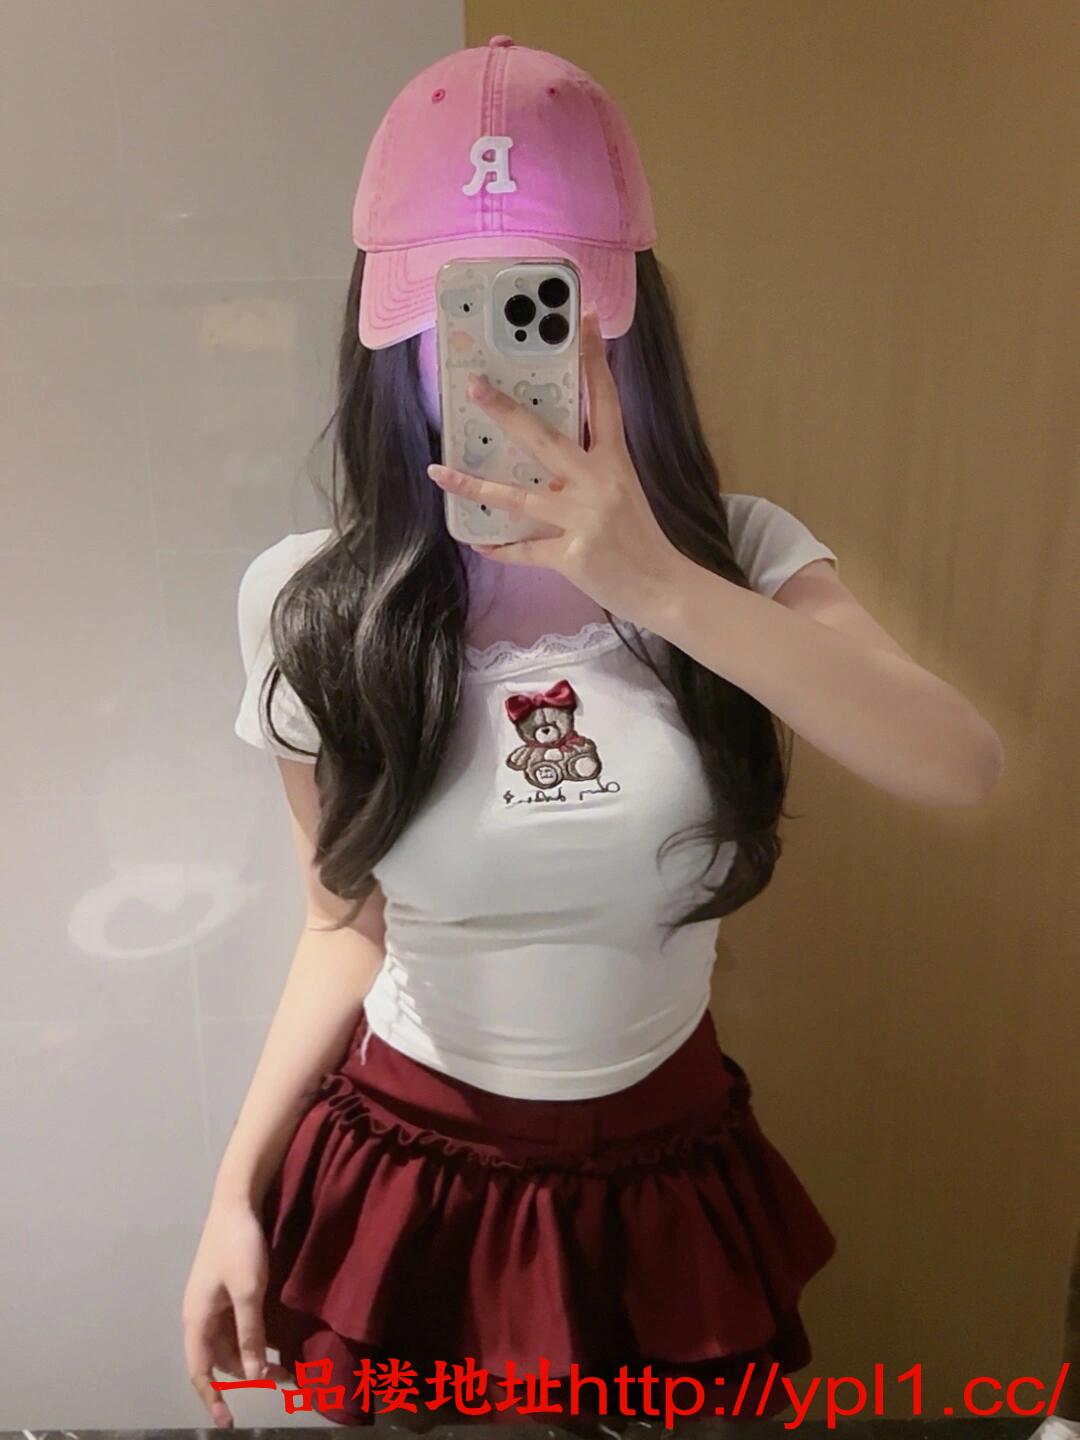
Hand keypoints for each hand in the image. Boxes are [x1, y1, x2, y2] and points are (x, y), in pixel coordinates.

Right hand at [181, 1196, 292, 1427]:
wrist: (236, 1202)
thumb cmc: (238, 1246)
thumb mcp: (249, 1292)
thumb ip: (251, 1334)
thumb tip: (255, 1375)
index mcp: (197, 1320)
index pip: (200, 1371)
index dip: (212, 1398)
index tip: (228, 1422)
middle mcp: (200, 1316)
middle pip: (220, 1358)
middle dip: (248, 1374)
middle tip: (284, 1380)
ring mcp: (212, 1302)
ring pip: (230, 1342)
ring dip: (253, 1356)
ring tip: (285, 1364)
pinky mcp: (225, 1290)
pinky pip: (236, 1325)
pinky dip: (253, 1337)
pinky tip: (273, 1340)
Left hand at [426, 305, 684, 626]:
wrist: (664, 588)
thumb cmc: (642, 539)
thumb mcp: (624, 492)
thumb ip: (591, 472)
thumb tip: (547, 460)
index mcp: (615, 462)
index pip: (605, 400)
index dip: (593, 358)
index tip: (583, 318)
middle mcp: (597, 483)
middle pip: (545, 438)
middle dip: (506, 411)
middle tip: (475, 385)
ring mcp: (582, 520)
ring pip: (517, 497)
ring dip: (474, 484)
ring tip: (438, 470)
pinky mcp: (571, 556)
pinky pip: (523, 550)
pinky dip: (498, 548)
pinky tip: (476, 542)